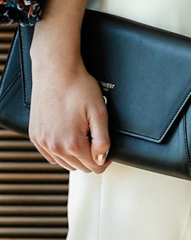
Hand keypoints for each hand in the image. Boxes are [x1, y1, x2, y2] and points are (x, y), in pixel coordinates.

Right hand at [28, 50, 109, 172]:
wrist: (56, 72)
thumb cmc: (78, 88)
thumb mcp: (99, 113)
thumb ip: (103, 140)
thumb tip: (101, 159)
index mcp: (73, 143)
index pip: (93, 166)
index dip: (104, 161)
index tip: (107, 152)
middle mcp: (55, 147)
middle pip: (79, 167)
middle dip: (91, 159)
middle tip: (96, 143)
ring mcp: (43, 142)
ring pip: (64, 163)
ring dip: (75, 157)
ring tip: (83, 139)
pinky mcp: (35, 136)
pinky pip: (50, 155)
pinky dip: (60, 153)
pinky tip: (67, 141)